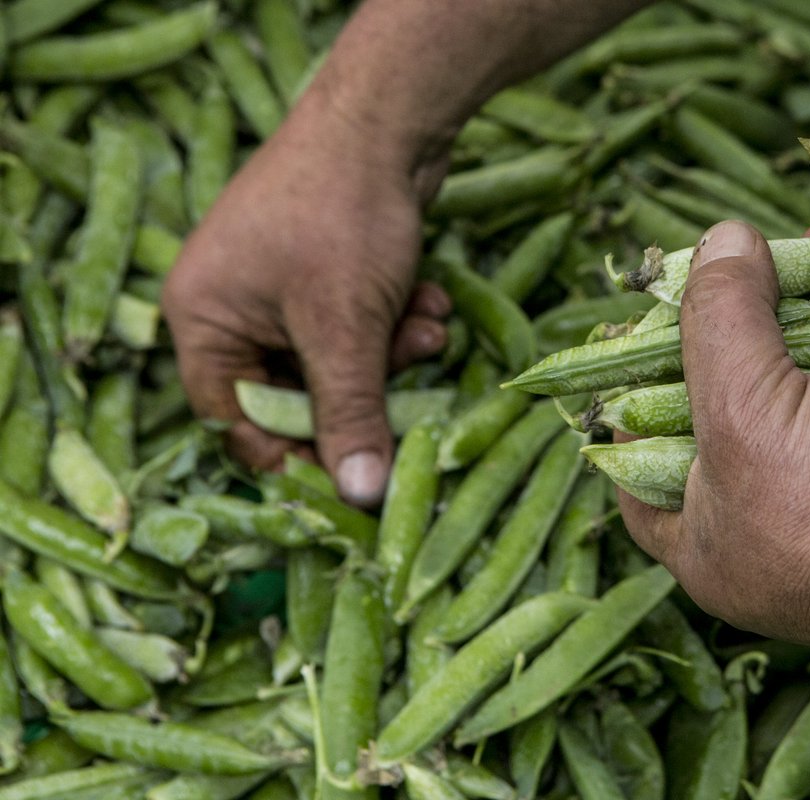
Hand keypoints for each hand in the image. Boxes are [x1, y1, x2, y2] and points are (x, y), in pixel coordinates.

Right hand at [162, 98, 450, 506]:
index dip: (293, 456)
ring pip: (337, 360)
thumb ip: (351, 416)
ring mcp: (278, 285)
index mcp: (204, 320)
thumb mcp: (346, 328)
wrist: (388, 117)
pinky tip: (431, 303)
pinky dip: (395, 322)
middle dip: (361, 391)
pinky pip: (357, 323)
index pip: (236, 421)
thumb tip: (362, 499)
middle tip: (408, 392)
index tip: (351, 484)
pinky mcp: (324, 270)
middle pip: (295, 393)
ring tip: (428, 331)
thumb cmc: (344, 218)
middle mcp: (231, 305)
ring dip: (388, 356)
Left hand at [618, 220, 809, 652]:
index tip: (644, 347)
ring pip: (808, 398)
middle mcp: (766, 537)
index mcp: (707, 548)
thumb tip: (720, 238)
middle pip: (732, 419)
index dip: (636, 413)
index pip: (641, 482)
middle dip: (741, 339)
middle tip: (741, 275)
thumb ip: (719, 318)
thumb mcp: (740, 403)